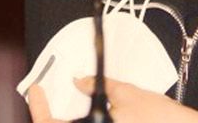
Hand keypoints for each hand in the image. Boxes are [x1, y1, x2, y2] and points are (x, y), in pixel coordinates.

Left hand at [27, 77, 197, 122]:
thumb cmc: (161, 118)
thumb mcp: (127, 94)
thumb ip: (98, 85)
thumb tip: (79, 80)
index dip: (38, 107)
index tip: (35, 91)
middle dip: (50, 117)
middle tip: (44, 100)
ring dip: (66, 120)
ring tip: (63, 109)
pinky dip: (88, 122)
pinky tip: (90, 115)